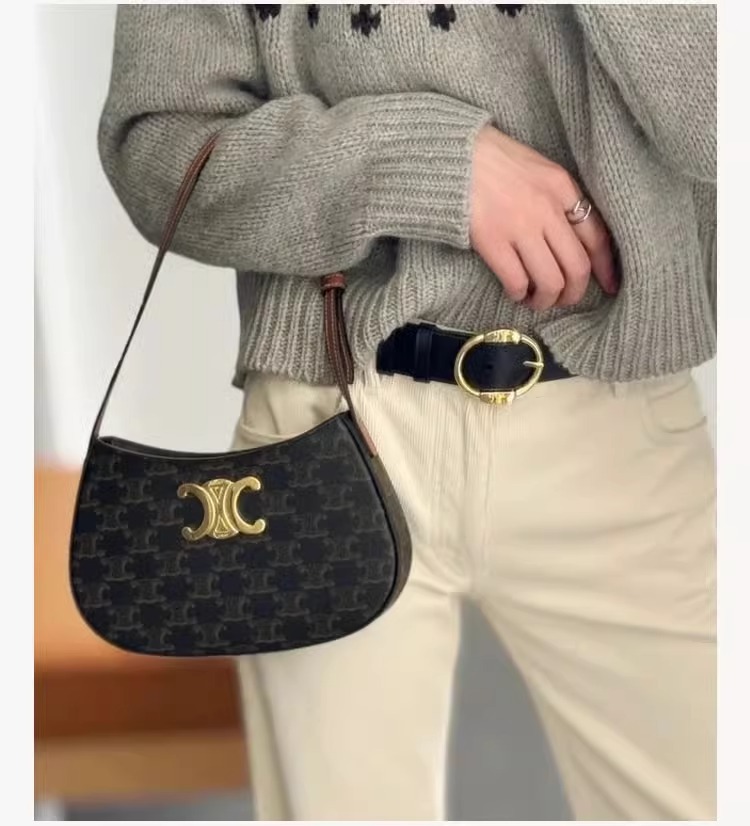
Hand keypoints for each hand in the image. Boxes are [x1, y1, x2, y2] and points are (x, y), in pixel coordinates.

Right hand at [469, 126, 617, 310]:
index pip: (596, 237)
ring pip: (550, 281)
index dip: (605, 269)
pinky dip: (519, 294)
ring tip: (535, 300)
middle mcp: (547, 209)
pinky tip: (514, 291)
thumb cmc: (492, 161)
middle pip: (577, 267)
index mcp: (562, 188)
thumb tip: (570, 239)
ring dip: (546, 300)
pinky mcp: (493, 242)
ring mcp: (520, 227)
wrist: (451, 156)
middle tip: (562, 299)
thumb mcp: (537, 168)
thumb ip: (557, 198)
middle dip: (573, 293)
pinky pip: (517, 281)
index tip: (609, 287)